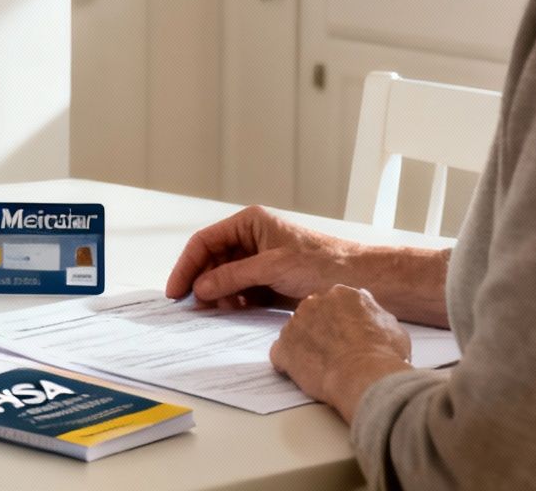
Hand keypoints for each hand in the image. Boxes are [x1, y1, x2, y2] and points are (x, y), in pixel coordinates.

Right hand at [165, 205, 355, 309]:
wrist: (359, 280)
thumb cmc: (323, 263)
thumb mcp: (272, 268)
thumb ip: (233, 277)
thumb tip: (200, 288)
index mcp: (250, 223)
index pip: (205, 242)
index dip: (187, 266)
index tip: (176, 290)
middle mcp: (251, 239)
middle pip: (212, 260)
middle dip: (201, 282)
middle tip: (190, 306)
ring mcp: (259, 261)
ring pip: (225, 278)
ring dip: (217, 294)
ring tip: (212, 311)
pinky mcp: (269, 281)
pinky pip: (241, 291)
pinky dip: (233, 302)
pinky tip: (230, 312)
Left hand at [270, 284, 412, 419]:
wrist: (364, 375)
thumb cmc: (383, 354)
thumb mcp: (392, 326)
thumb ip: (375, 314)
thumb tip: (371, 312)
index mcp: (342, 294)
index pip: (335, 304)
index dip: (341, 323)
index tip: (347, 337)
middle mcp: (314, 301)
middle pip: (313, 314)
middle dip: (321, 332)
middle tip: (336, 352)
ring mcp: (295, 323)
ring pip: (296, 332)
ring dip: (305, 346)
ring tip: (324, 365)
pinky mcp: (283, 347)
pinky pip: (280, 353)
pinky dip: (288, 363)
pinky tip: (304, 373)